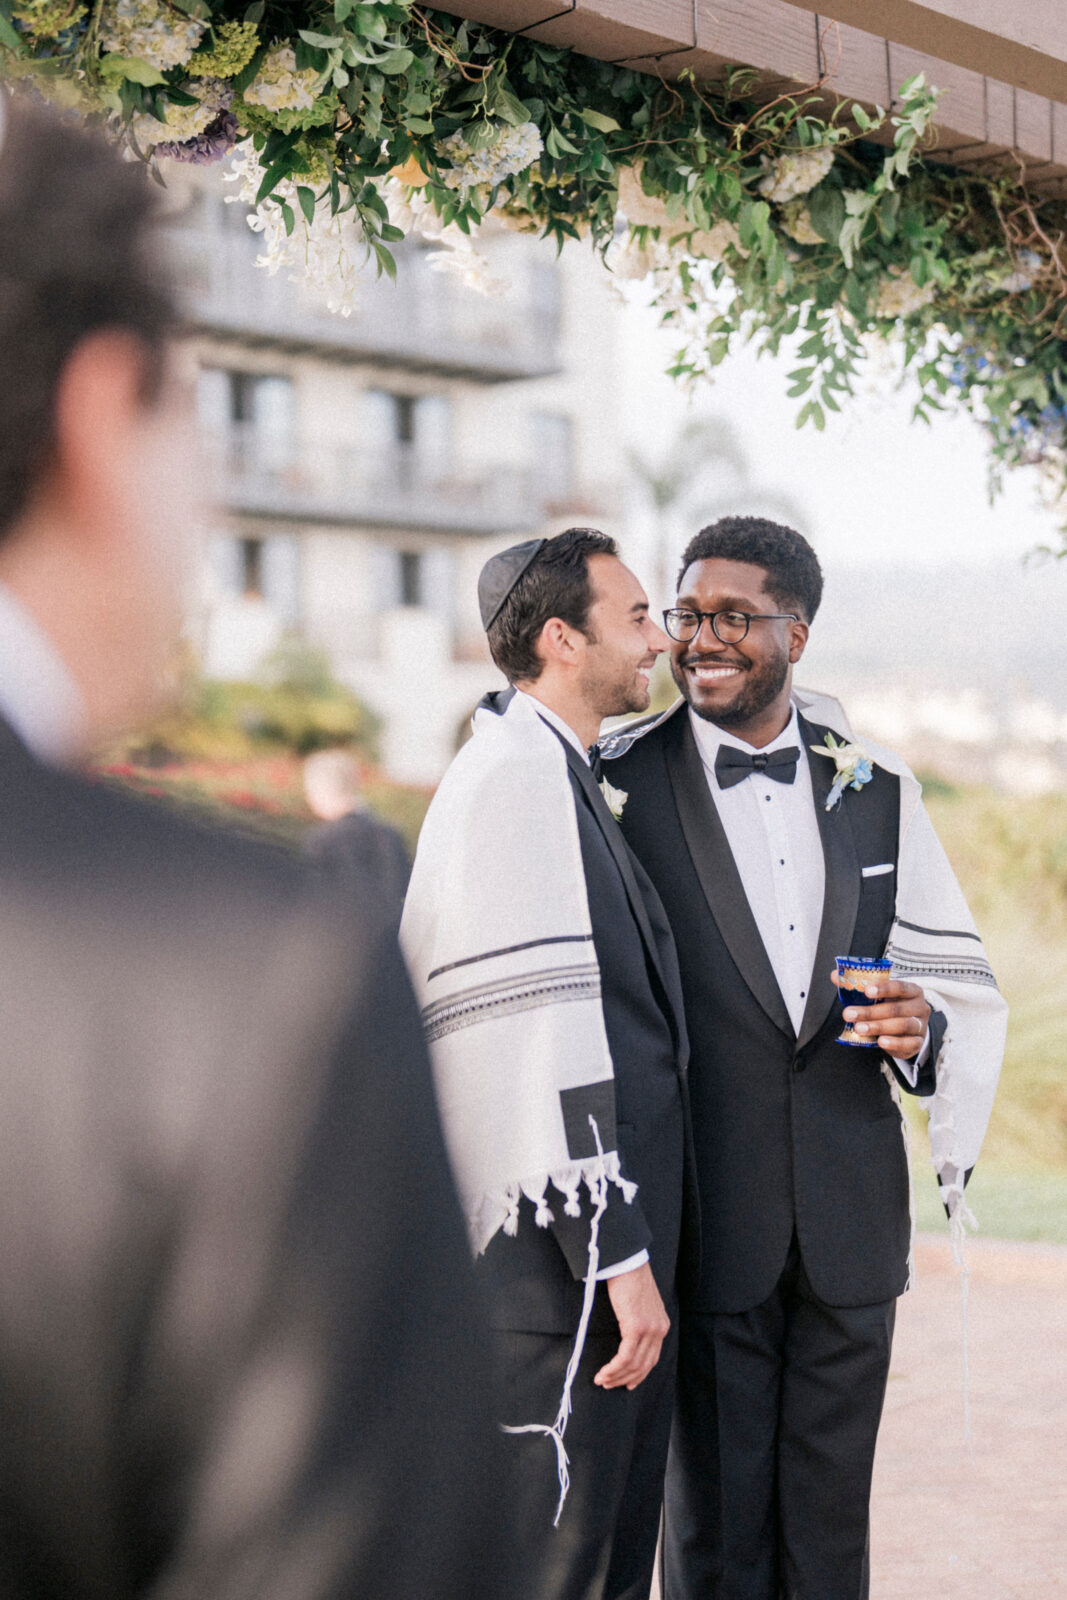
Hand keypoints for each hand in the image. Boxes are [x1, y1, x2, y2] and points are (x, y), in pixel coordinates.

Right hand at [594, 1262, 669, 1391]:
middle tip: (609, 1384)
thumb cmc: (629, 1279)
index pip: (652, 1358)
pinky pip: (625, 1356)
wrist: (627, 1262)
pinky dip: (614, 1368)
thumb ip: (639, 1322)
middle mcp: (659, 1330)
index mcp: (661, 1325)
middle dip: (625, 1379)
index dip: (639, 1374)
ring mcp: (649, 1329)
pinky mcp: (636, 1327)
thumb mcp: (640, 1304)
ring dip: (616, 1376)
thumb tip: (627, 1338)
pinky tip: (604, 1372)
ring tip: (602, 1380)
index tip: (627, 1383)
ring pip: (634, 1364)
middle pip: (644, 1365)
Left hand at [832, 970, 930, 1057]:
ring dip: (878, 1027)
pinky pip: (909, 1043)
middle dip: (870, 1012)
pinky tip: (881, 1042)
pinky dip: (894, 1043)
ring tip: (859, 1028)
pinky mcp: (918, 1042)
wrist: (908, 1031)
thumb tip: (836, 976)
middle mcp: (920, 1006)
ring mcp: (921, 1025)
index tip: (866, 991)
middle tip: (849, 1014)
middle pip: (896, 1008)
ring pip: (902, 1025)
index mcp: (912, 990)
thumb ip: (859, 986)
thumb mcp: (879, 996)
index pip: (900, 987)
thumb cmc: (891, 1008)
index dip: (884, 988)